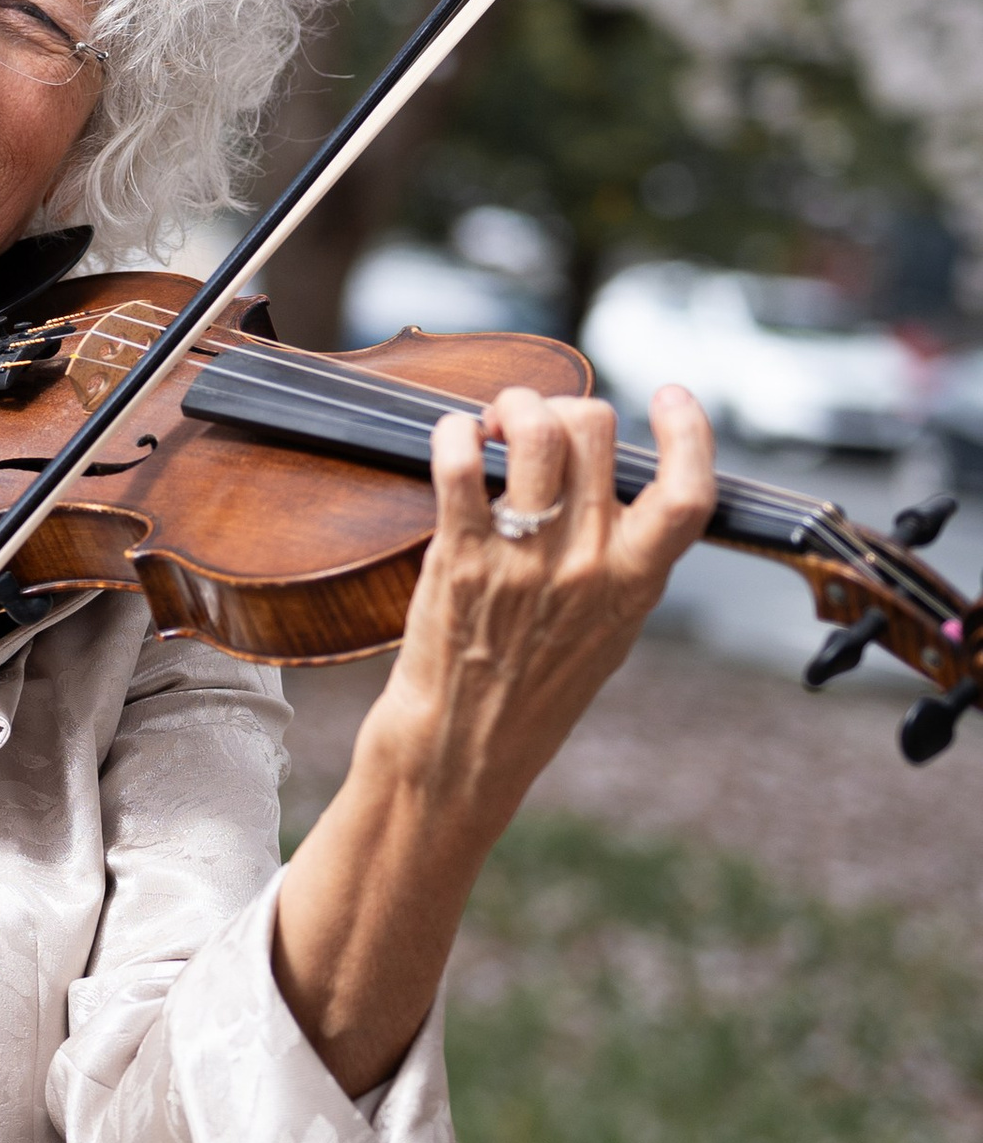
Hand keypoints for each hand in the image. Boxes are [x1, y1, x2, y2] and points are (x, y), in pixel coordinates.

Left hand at [369, 375, 716, 819]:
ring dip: (513, 405)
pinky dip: (453, 432)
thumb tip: (623, 482)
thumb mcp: (610, 629)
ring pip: (536, 429)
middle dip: (566, 406)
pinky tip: (455, 439)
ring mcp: (524, 558)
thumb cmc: (534, 687)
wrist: (465, 746)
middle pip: (596, 430)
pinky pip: (459, 461)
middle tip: (539, 422)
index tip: (669, 396)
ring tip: (497, 422)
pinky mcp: (461, 555)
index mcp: (635, 583)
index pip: (689, 492)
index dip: (688, 432)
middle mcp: (586, 566)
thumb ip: (626, 560)